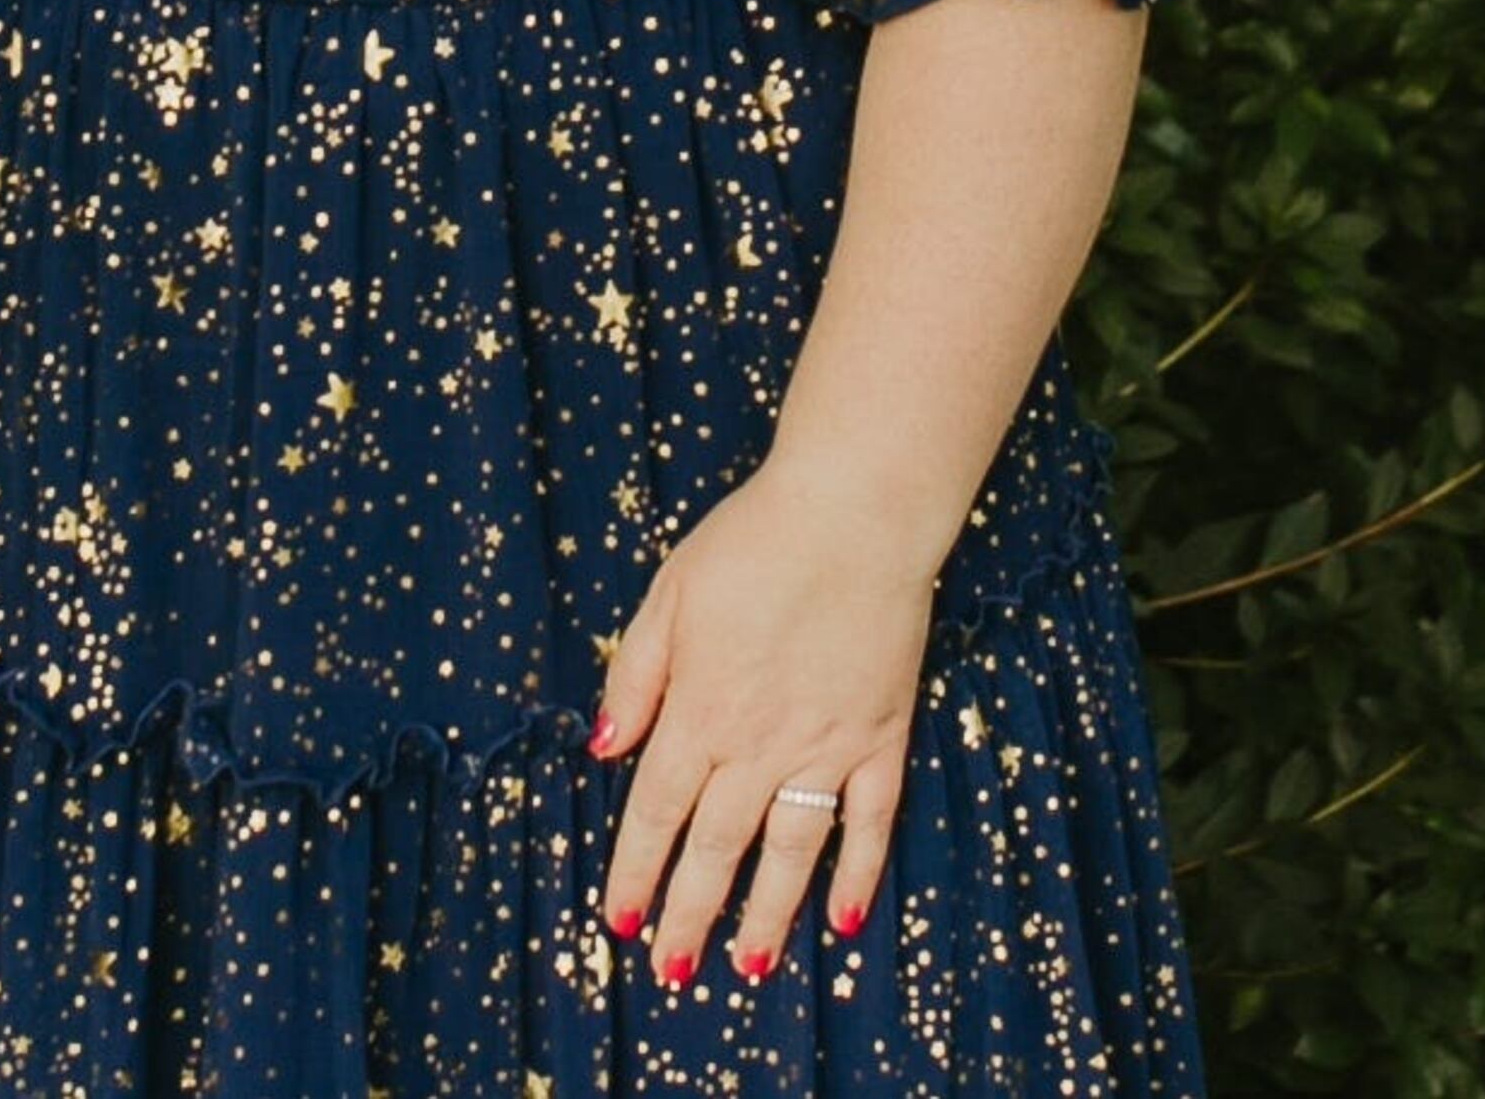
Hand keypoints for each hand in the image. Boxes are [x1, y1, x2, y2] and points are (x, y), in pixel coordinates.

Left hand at [589, 452, 934, 985]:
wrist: (851, 516)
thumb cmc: (750, 544)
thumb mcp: (667, 595)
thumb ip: (636, 677)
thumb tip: (604, 748)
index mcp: (701, 709)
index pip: (657, 809)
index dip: (634, 868)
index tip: (616, 920)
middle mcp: (761, 744)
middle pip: (717, 846)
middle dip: (690, 913)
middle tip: (672, 969)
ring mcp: (827, 748)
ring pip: (790, 852)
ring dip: (767, 914)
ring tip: (747, 967)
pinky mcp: (881, 739)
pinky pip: (870, 824)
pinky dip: (859, 876)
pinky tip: (846, 921)